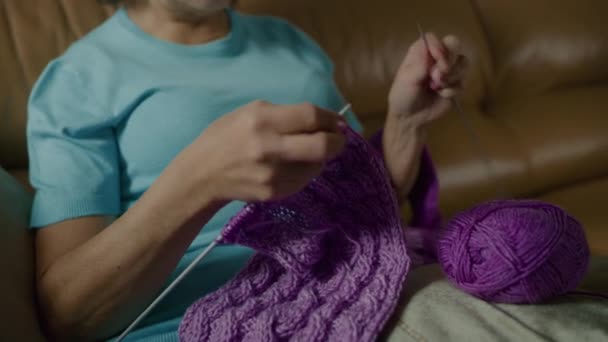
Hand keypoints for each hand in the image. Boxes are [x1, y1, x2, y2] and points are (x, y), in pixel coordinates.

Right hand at [177, 101, 344, 202]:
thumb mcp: (249, 113)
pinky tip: (290, 166)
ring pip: (317, 165)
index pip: (311, 116)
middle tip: (338, 140)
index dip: (330, 118)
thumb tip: (321, 120)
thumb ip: (284, 115)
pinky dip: (305, 171)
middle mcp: (269, 147)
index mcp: (262, 119)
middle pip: (323, 145)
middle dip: (337, 142)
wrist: (202, 175)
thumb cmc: (225, 137)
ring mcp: (273, 173)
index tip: (336, 121)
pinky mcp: (275, 192)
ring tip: (307, 152)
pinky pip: (304, 180)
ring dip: (320, 158)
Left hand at [388, 33, 467, 125]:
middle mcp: (435, 57)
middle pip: (453, 44)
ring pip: (463, 62)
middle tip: (438, 76)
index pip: (433, 38)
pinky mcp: (456, 83)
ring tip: (436, 88)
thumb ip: (419, 64)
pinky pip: (463, 80)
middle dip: (449, 60)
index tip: (436, 60)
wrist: (411, 118)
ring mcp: (448, 70)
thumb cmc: (403, 96)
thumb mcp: (407, 80)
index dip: (437, 47)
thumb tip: (432, 47)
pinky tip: (442, 95)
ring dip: (451, 76)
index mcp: (420, 53)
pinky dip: (453, 89)